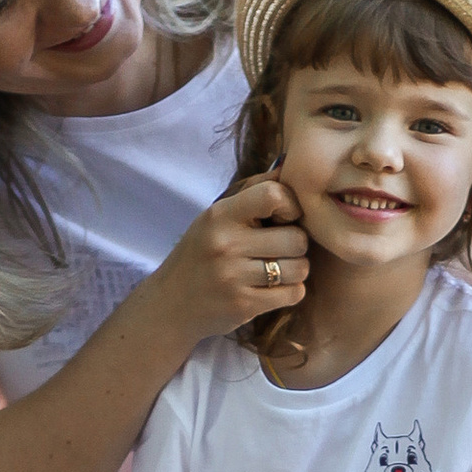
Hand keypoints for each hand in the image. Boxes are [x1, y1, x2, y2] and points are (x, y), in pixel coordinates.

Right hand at [151, 169, 308, 347]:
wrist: (171, 305)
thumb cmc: (202, 254)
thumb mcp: (217, 216)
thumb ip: (254, 190)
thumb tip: (290, 166)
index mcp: (220, 215)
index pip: (274, 195)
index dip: (291, 205)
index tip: (283, 217)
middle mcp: (225, 244)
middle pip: (296, 238)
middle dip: (296, 244)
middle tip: (280, 249)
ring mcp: (233, 277)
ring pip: (300, 268)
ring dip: (296, 270)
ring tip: (278, 269)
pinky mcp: (243, 305)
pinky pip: (294, 293)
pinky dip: (291, 291)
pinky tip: (273, 289)